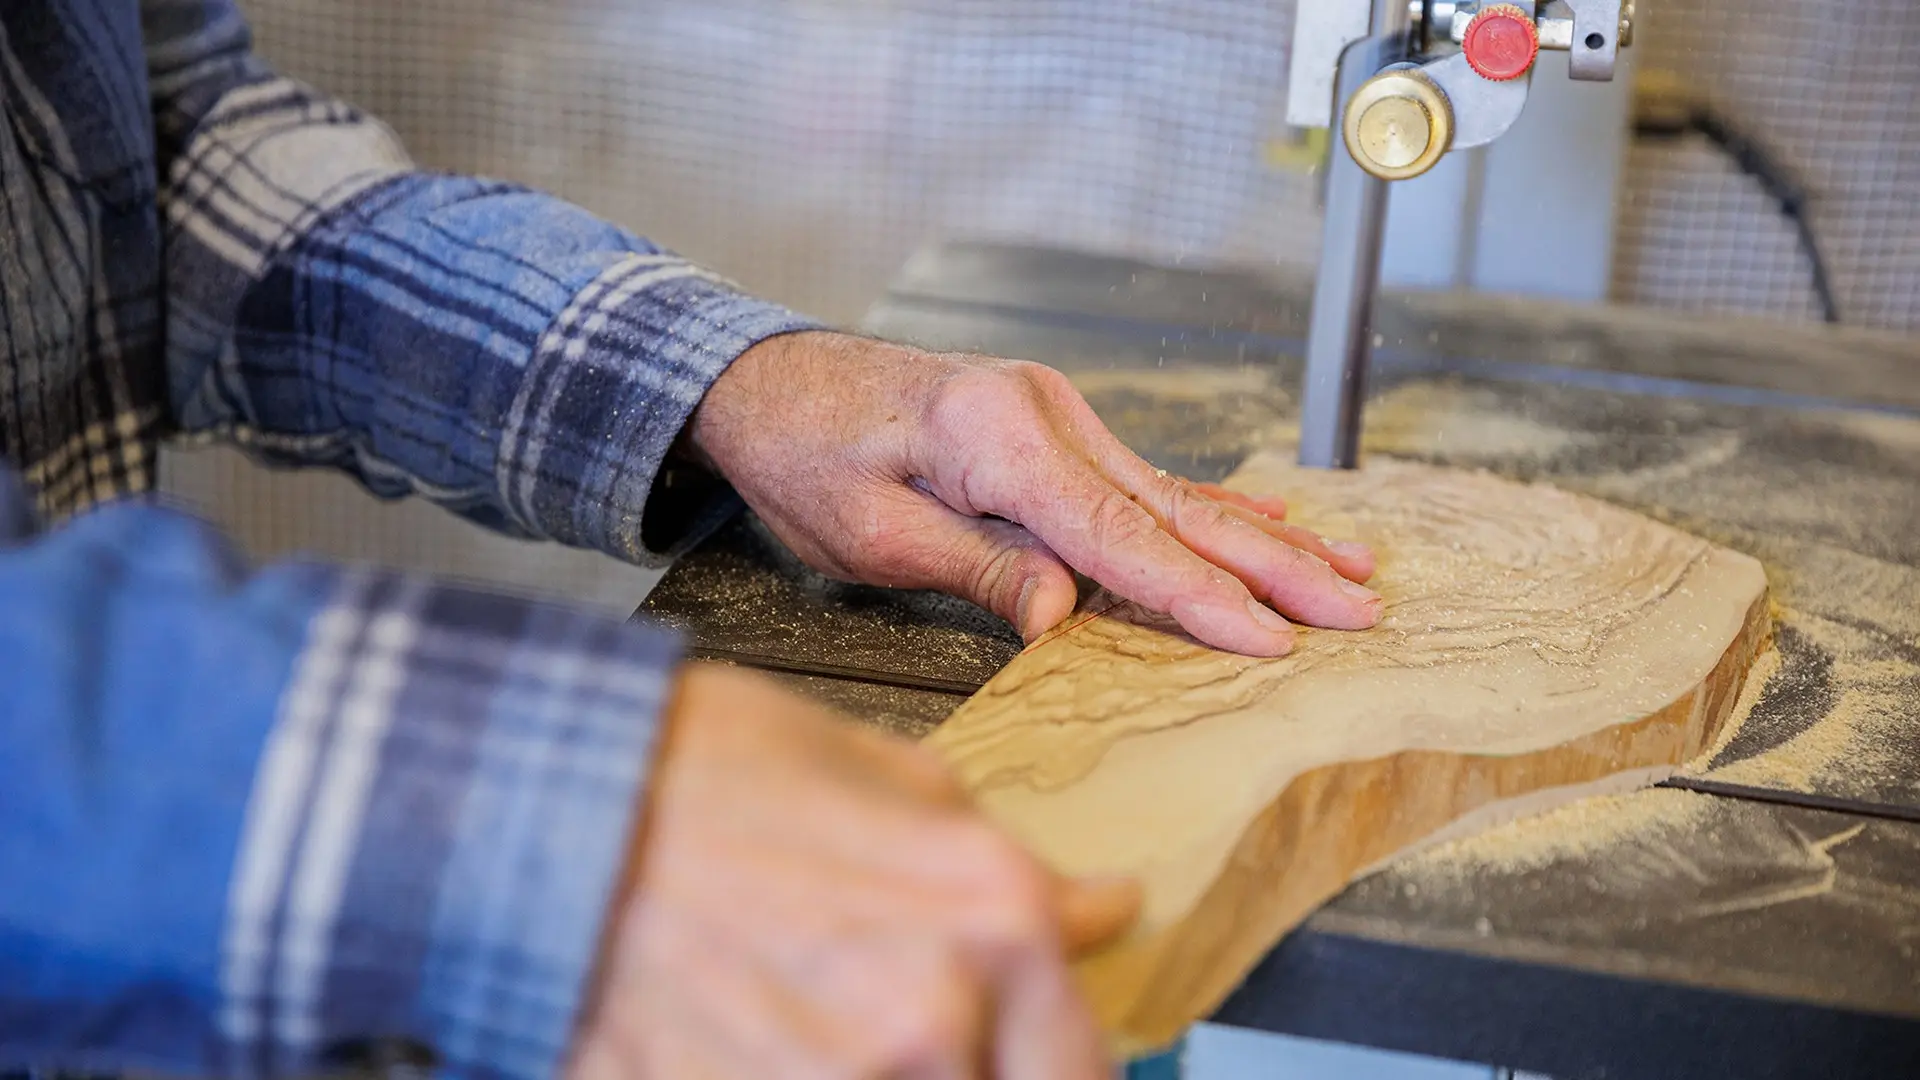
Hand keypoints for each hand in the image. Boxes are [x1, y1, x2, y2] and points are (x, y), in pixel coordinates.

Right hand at [569, 664, 1140, 1078]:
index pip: (1089, 1050)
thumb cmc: (694, 771)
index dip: (1068, 1053)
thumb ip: (998, 860)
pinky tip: (780, 1040)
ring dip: (904, 1069)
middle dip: (991, 1064)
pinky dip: (821, 1073)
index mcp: (988, 917)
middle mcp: (937, 1018)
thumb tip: (1093, 910)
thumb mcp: (882, 771)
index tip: (1045, 1041)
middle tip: (924, 1030)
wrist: (540, 811)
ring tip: (832, 1021)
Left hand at [689, 332, 1380, 656]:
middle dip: (1273, 566)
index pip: (1122, 538)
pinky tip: (1265, 516)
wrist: (766, 381)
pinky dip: (1211, 504)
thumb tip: (1065, 615)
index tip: (1274, 640)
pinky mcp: (1049, 426)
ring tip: (1348, 567)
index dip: (1202, 596)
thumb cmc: (803, 454)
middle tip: (1358, 609)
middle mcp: (1046, 417)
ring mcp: (1054, 415)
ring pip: (1177, 491)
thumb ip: (975, 566)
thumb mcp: (867, 532)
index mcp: (1002, 440)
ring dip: (1264, 537)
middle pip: (1178, 508)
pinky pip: (1145, 477)